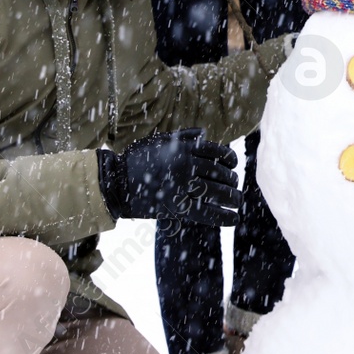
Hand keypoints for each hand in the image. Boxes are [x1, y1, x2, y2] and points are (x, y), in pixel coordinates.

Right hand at [97, 129, 242, 225]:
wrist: (116, 182)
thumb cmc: (138, 159)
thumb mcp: (159, 140)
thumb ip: (184, 137)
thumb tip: (205, 134)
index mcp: (184, 149)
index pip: (217, 152)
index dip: (230, 159)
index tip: (234, 165)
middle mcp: (186, 166)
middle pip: (219, 173)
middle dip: (232, 180)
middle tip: (235, 185)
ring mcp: (181, 187)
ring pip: (216, 192)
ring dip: (231, 197)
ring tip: (237, 200)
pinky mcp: (175, 207)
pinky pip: (206, 213)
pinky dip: (222, 216)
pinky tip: (233, 218)